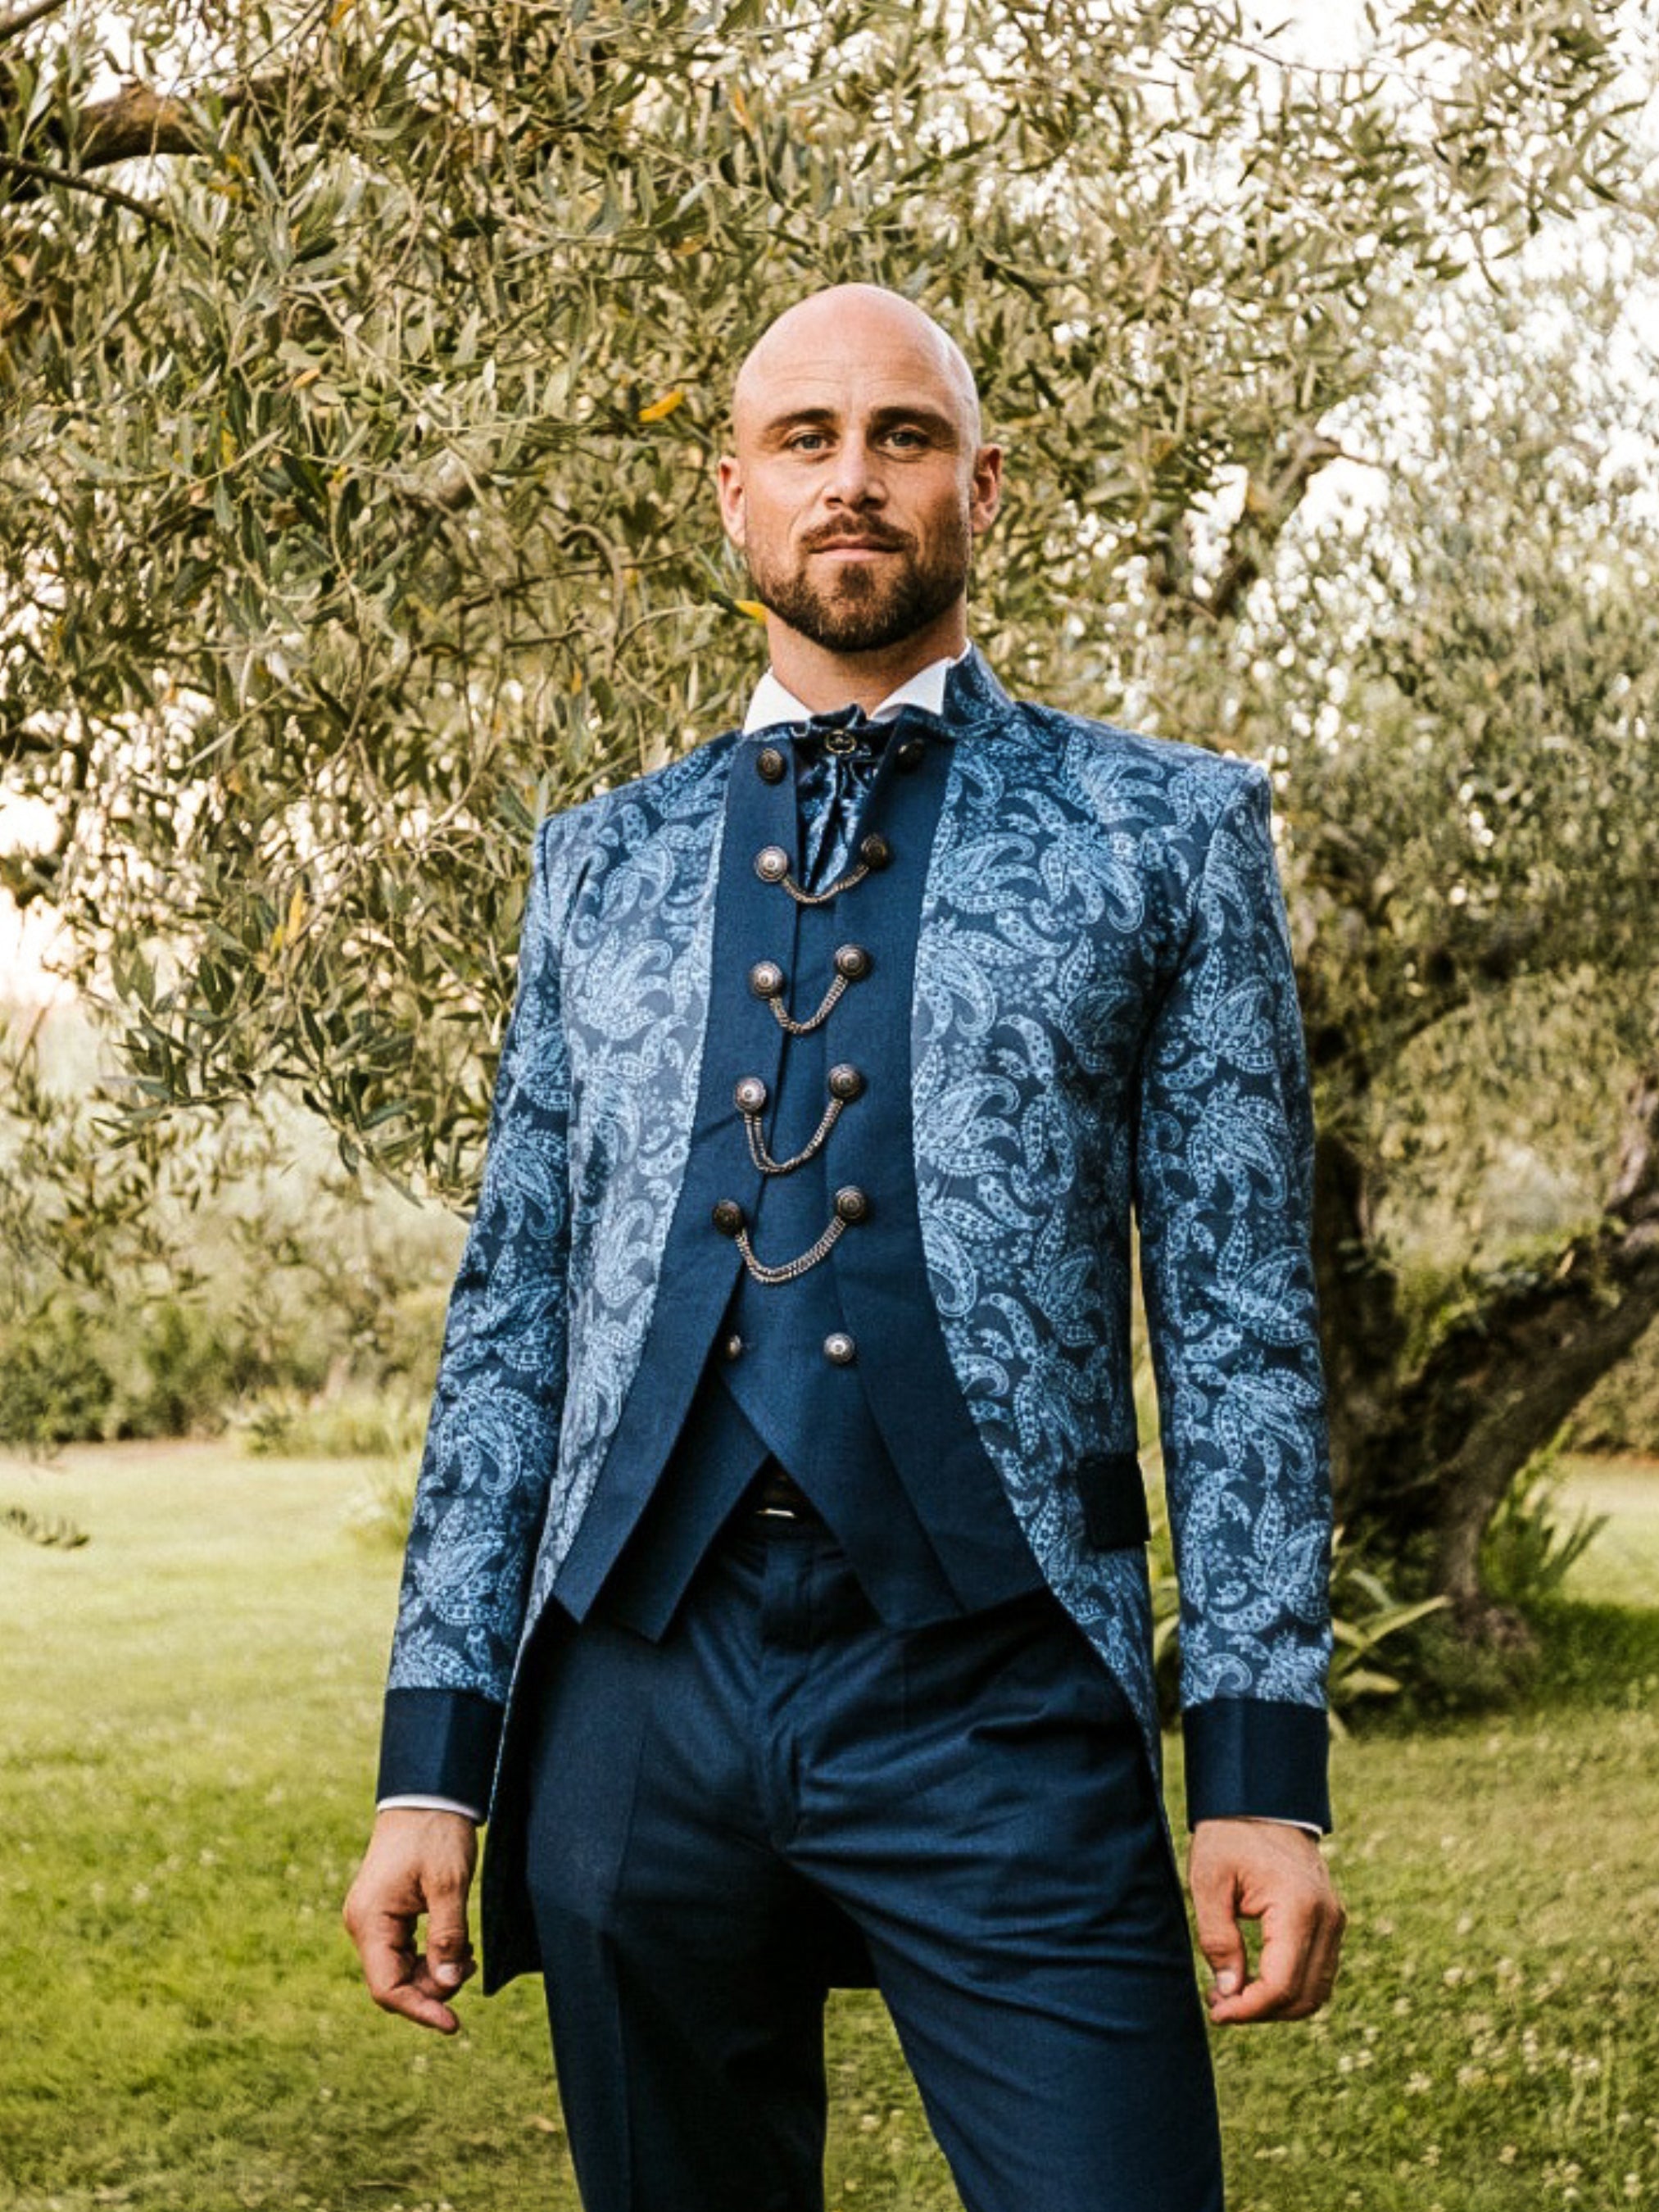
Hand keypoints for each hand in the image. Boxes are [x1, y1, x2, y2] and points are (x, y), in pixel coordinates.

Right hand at [343, 1808, 479, 2033]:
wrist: (427, 1793)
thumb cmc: (436, 1833)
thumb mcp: (449, 1883)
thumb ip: (449, 1936)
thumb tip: (450, 1983)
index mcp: (370, 1920)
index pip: (387, 1987)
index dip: (420, 2010)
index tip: (453, 2024)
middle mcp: (363, 1924)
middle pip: (395, 1982)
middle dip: (434, 1987)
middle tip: (472, 1965)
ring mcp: (373, 1919)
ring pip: (401, 1969)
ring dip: (435, 1972)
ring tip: (469, 1955)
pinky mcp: (385, 1913)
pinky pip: (405, 1951)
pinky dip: (431, 1956)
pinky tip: (457, 1946)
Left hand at [1188, 1818, 1344, 2025]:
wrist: (1260, 1800)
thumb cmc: (1229, 1835)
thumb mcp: (1208, 1880)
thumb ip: (1218, 1938)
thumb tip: (1229, 1991)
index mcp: (1298, 1907)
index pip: (1281, 1985)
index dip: (1248, 2009)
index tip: (1216, 2010)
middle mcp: (1327, 1918)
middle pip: (1303, 1997)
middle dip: (1260, 2012)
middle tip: (1219, 2003)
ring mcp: (1335, 1920)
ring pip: (1316, 1992)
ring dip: (1277, 2005)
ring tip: (1233, 1992)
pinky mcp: (1331, 1921)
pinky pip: (1318, 1973)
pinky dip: (1290, 1988)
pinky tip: (1254, 1978)